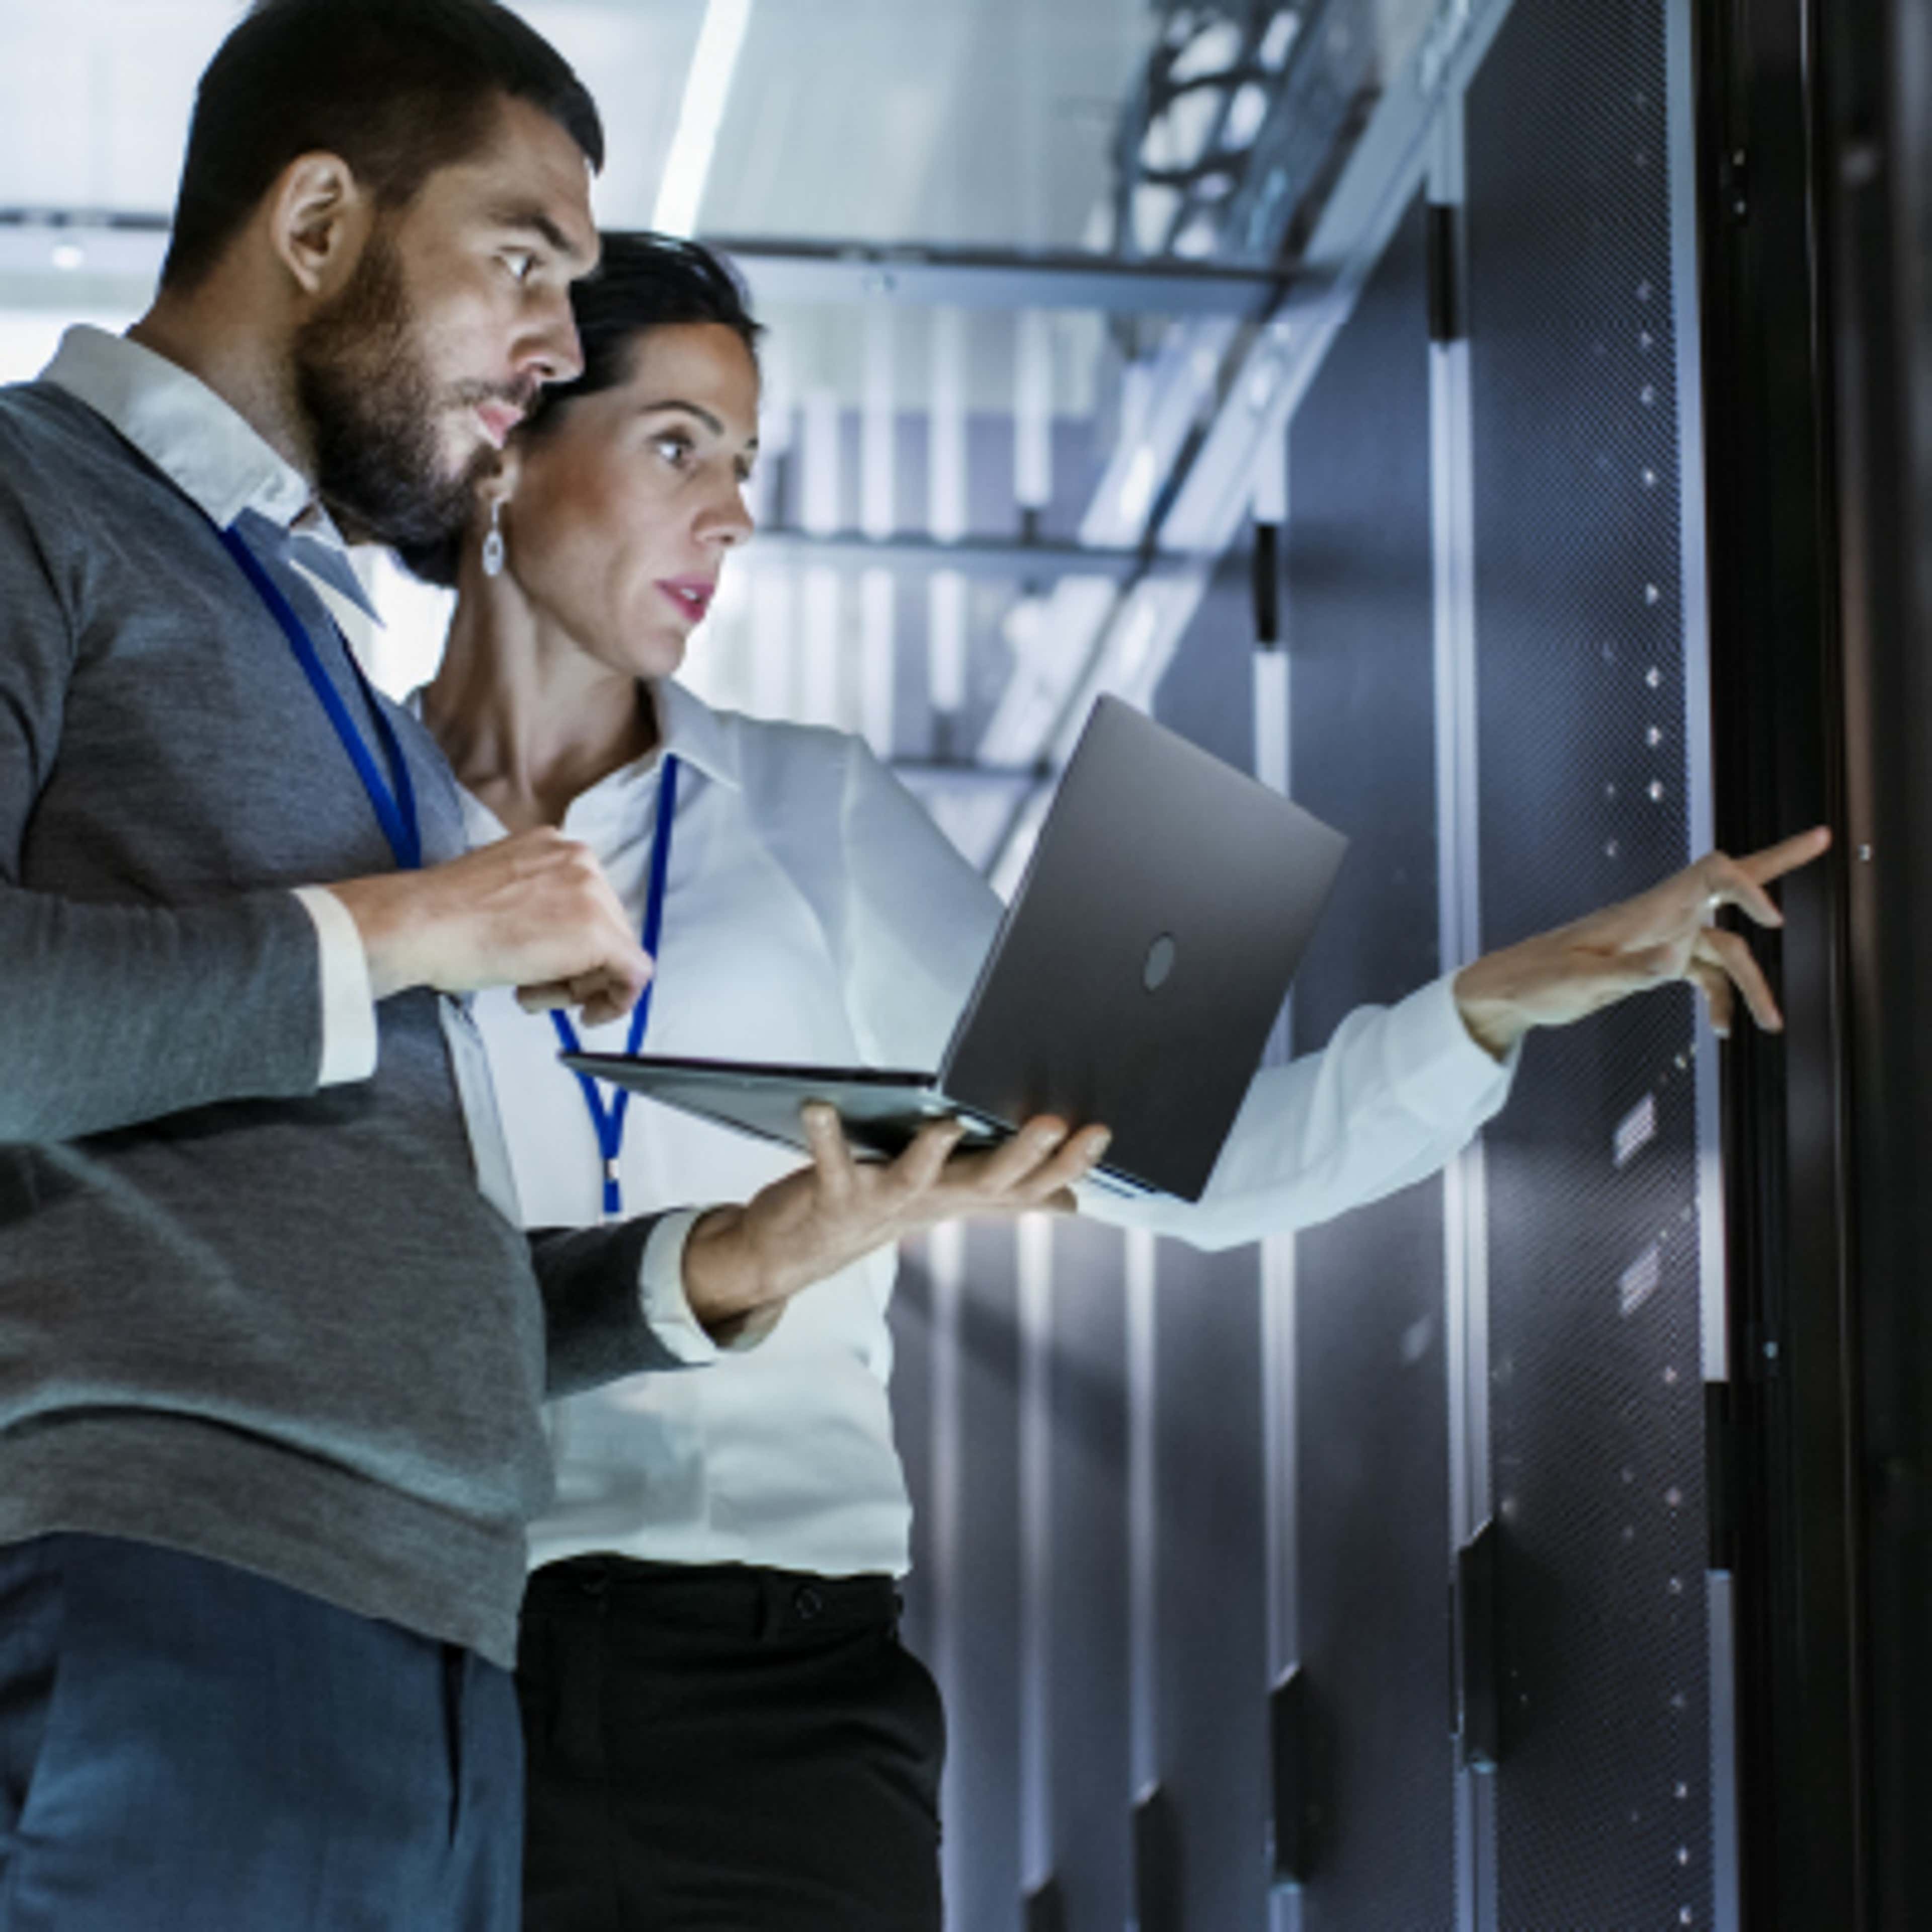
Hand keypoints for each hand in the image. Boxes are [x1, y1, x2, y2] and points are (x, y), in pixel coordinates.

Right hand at [327, 829, 652, 1024]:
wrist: (420, 925)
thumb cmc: (442, 919)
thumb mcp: (501, 893)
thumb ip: (537, 904)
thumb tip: (556, 938)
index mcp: (555, 845)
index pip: (588, 903)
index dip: (571, 946)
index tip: (550, 968)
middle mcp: (581, 859)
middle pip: (608, 926)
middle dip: (578, 967)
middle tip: (537, 988)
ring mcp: (594, 893)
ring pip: (618, 951)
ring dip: (581, 984)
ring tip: (532, 992)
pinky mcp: (600, 932)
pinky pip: (634, 974)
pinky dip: (616, 1001)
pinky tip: (585, 1014)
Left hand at [681, 1105, 1113, 1338]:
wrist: (799, 1251)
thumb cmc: (880, 1208)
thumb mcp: (949, 1200)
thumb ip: (1007, 1194)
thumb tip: (1071, 1201)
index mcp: (963, 1195)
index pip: (1028, 1185)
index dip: (1066, 1164)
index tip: (1101, 1132)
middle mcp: (931, 1201)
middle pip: (986, 1183)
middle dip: (1022, 1156)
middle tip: (1053, 1124)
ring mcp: (882, 1201)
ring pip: (916, 1179)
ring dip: (932, 1153)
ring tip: (947, 1123)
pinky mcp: (833, 1194)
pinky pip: (830, 1163)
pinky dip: (825, 1135)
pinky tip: (819, 1106)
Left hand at [1452, 826, 1832, 1057]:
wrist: (1511, 990)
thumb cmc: (1538, 980)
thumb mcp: (1580, 981)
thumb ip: (1630, 970)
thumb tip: (1675, 961)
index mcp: (1646, 910)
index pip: (1710, 875)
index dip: (1746, 885)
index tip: (1772, 918)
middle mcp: (1661, 917)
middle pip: (1728, 885)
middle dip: (1778, 863)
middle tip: (1824, 837)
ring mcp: (1661, 939)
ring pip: (1725, 950)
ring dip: (1752, 985)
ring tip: (1772, 1025)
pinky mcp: (1654, 963)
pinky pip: (1703, 975)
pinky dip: (1719, 999)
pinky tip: (1722, 1030)